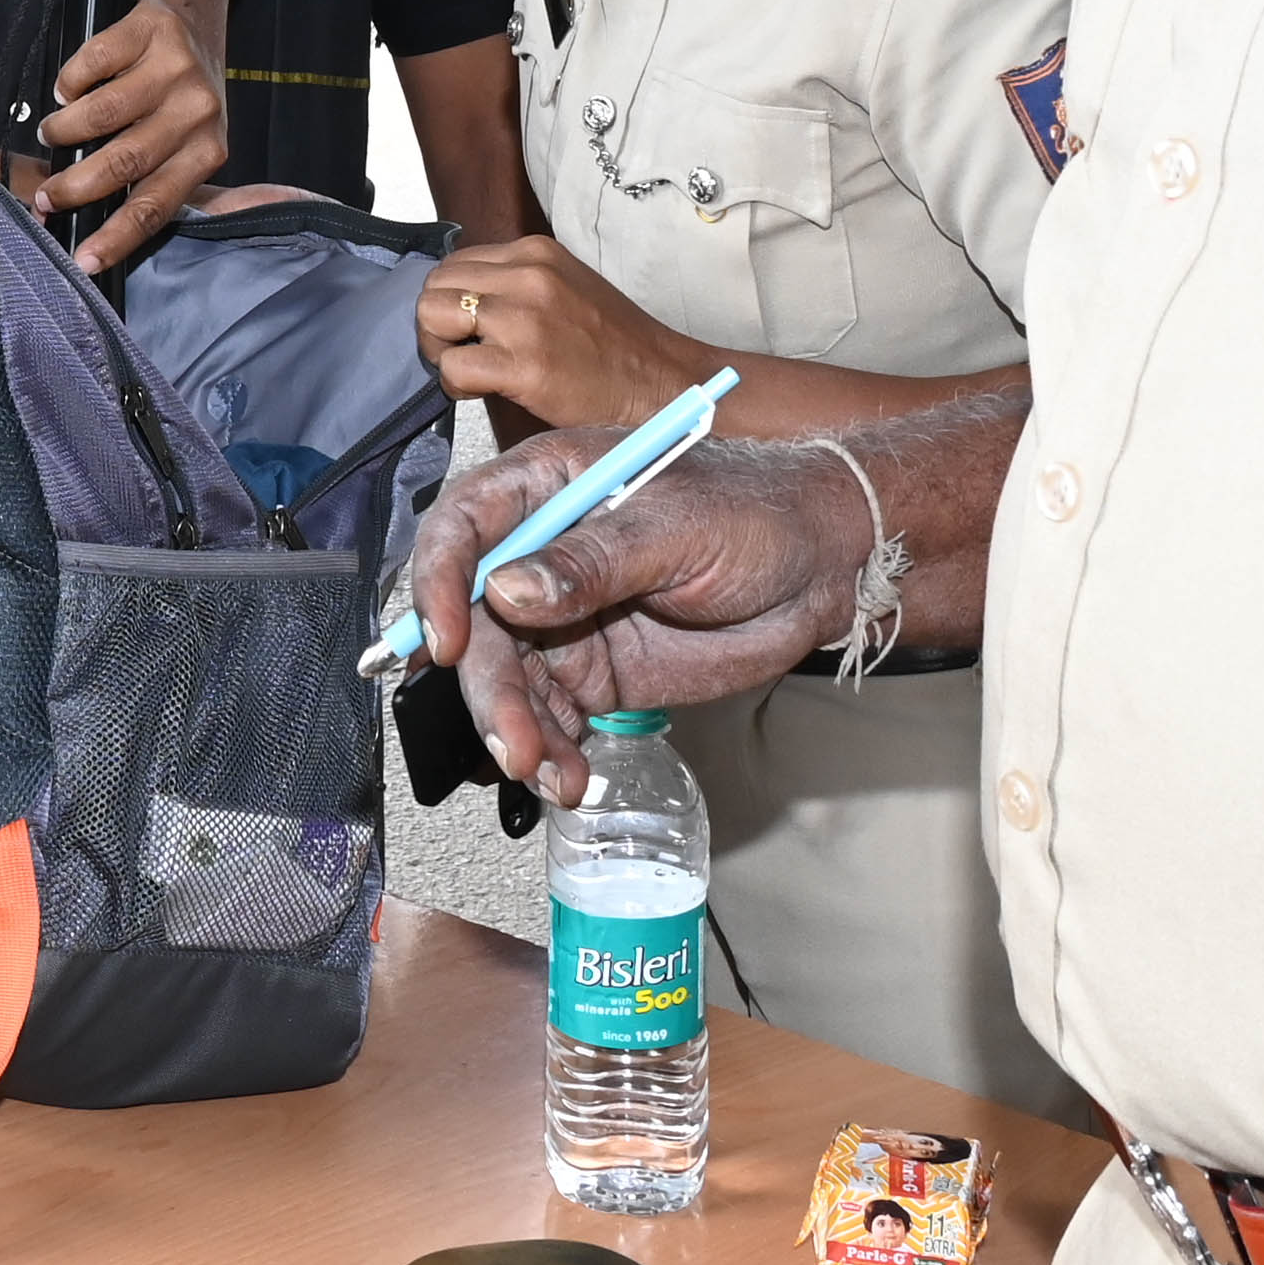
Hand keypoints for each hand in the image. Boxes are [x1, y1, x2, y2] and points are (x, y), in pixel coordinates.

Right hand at [22, 0, 229, 275]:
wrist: (191, 17)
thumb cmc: (176, 94)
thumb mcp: (183, 141)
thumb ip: (151, 179)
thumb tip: (91, 230)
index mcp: (207, 151)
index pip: (157, 204)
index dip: (117, 237)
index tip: (82, 261)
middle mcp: (198, 112)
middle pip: (125, 162)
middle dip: (73, 187)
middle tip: (44, 196)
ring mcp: (176, 68)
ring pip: (102, 113)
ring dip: (64, 130)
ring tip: (52, 134)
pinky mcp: (150, 28)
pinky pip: (90, 63)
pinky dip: (70, 83)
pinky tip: (68, 91)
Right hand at [406, 427, 873, 807]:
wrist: (823, 570)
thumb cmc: (758, 515)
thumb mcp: (677, 527)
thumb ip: (592, 561)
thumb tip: (506, 590)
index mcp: (549, 487)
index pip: (464, 525)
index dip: (440, 580)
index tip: (448, 640)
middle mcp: (539, 553)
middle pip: (476, 620)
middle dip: (488, 687)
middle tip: (514, 740)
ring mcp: (561, 617)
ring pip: (506, 679)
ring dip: (516, 730)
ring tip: (548, 773)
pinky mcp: (589, 670)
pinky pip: (549, 716)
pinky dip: (550, 751)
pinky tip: (567, 777)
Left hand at [413, 239, 696, 440]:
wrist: (660, 382)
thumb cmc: (612, 344)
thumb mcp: (564, 286)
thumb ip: (514, 282)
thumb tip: (459, 298)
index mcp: (534, 252)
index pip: (454, 264)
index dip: (452, 301)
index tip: (471, 329)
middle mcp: (526, 275)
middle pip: (434, 286)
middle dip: (437, 324)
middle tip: (465, 352)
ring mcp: (524, 318)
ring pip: (431, 318)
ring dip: (441, 350)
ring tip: (474, 368)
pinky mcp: (524, 363)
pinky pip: (452, 366)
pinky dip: (456, 383)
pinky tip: (484, 389)